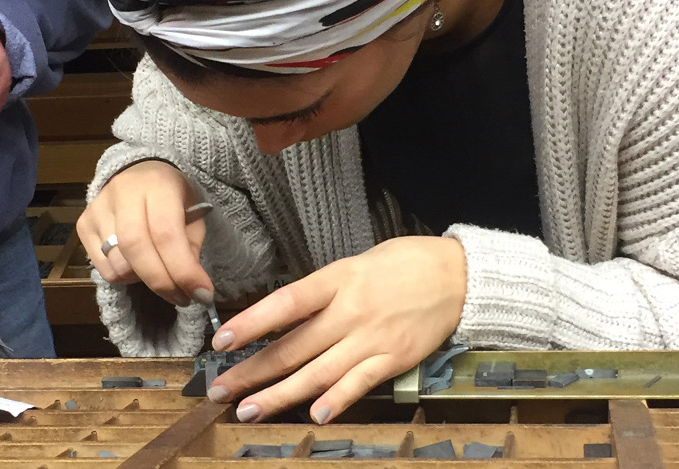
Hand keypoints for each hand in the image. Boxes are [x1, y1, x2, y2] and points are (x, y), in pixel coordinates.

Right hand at [76, 160, 212, 306]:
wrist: (139, 173)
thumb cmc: (173, 197)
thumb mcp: (194, 213)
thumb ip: (192, 247)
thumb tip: (192, 286)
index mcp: (158, 185)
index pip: (166, 234)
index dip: (183, 270)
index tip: (202, 294)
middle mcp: (123, 193)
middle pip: (136, 250)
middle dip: (162, 282)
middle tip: (183, 298)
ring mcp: (97, 209)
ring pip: (118, 265)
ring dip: (144, 280)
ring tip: (160, 271)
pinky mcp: (83, 225)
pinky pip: (104, 269)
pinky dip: (125, 276)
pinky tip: (138, 264)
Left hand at [207, 236, 467, 423]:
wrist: (457, 275)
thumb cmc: (404, 263)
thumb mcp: (356, 263)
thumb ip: (324, 290)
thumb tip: (287, 316)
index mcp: (338, 279)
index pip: (286, 304)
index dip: (252, 324)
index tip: (222, 343)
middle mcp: (351, 310)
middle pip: (294, 347)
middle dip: (254, 371)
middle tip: (221, 390)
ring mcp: (373, 337)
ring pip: (318, 372)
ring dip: (281, 395)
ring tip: (249, 411)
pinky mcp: (394, 358)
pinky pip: (360, 383)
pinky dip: (337, 400)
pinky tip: (315, 416)